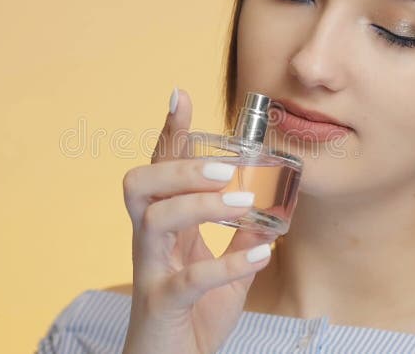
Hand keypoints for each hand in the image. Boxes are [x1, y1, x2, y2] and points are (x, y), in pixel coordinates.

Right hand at [121, 88, 275, 353]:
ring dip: (201, 203)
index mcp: (163, 229)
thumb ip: (242, 240)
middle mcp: (149, 242)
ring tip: (243, 201)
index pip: (159, 170)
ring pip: (156, 220)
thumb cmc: (190, 318)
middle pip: (141, 185)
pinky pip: (187, 279)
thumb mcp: (224, 274)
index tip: (181, 95)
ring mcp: (150, 272)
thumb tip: (273, 211)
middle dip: (180, 166)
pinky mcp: (162, 304)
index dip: (167, 133)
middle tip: (227, 167)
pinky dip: (226, 263)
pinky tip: (260, 256)